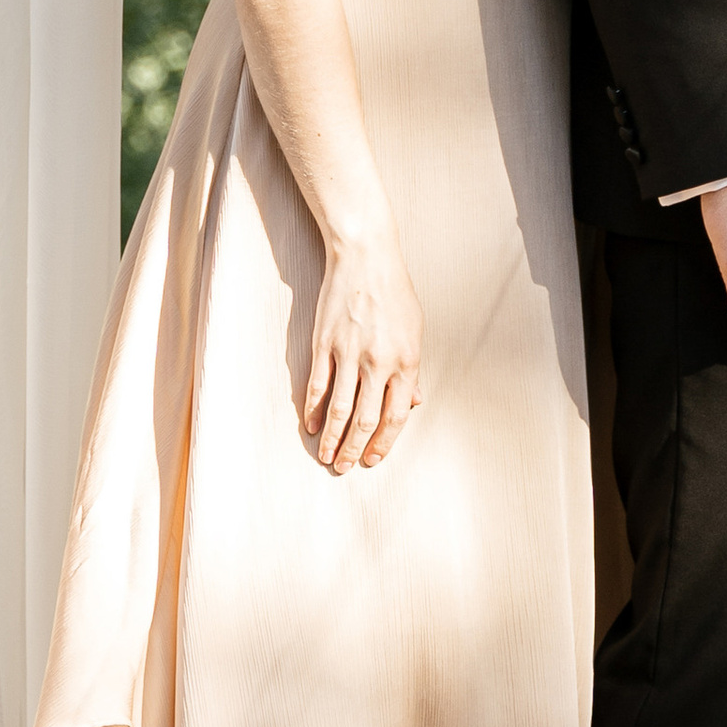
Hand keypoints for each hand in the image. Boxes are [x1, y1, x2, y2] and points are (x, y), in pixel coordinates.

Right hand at [305, 232, 424, 471]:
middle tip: (346, 468)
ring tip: (327, 458)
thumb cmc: (395, 293)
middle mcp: (379, 361)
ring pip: (339, 408)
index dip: (384, 441)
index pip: (396, 414)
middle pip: (366, 418)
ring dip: (332, 438)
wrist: (366, 258)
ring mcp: (350, 353)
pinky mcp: (325, 344)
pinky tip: (311, 427)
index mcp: (407, 360)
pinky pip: (318, 385)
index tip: (373, 458)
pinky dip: (313, 410)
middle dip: (355, 448)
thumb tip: (413, 403)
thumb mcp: (415, 330)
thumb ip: (412, 370)